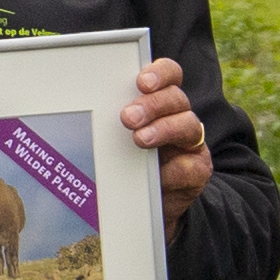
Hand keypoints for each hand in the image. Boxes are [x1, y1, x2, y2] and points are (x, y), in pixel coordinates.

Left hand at [116, 59, 211, 215]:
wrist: (141, 206)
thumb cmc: (125, 164)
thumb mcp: (115, 139)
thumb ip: (108, 121)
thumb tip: (81, 107)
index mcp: (160, 102)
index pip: (169, 75)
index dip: (160, 73)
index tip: (141, 82)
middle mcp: (179, 117)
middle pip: (176, 98)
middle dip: (153, 104)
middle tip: (128, 117)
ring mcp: (191, 144)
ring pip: (188, 125)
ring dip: (163, 130)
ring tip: (139, 140)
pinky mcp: (197, 171)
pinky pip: (189, 167)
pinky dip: (170, 171)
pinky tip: (155, 176)